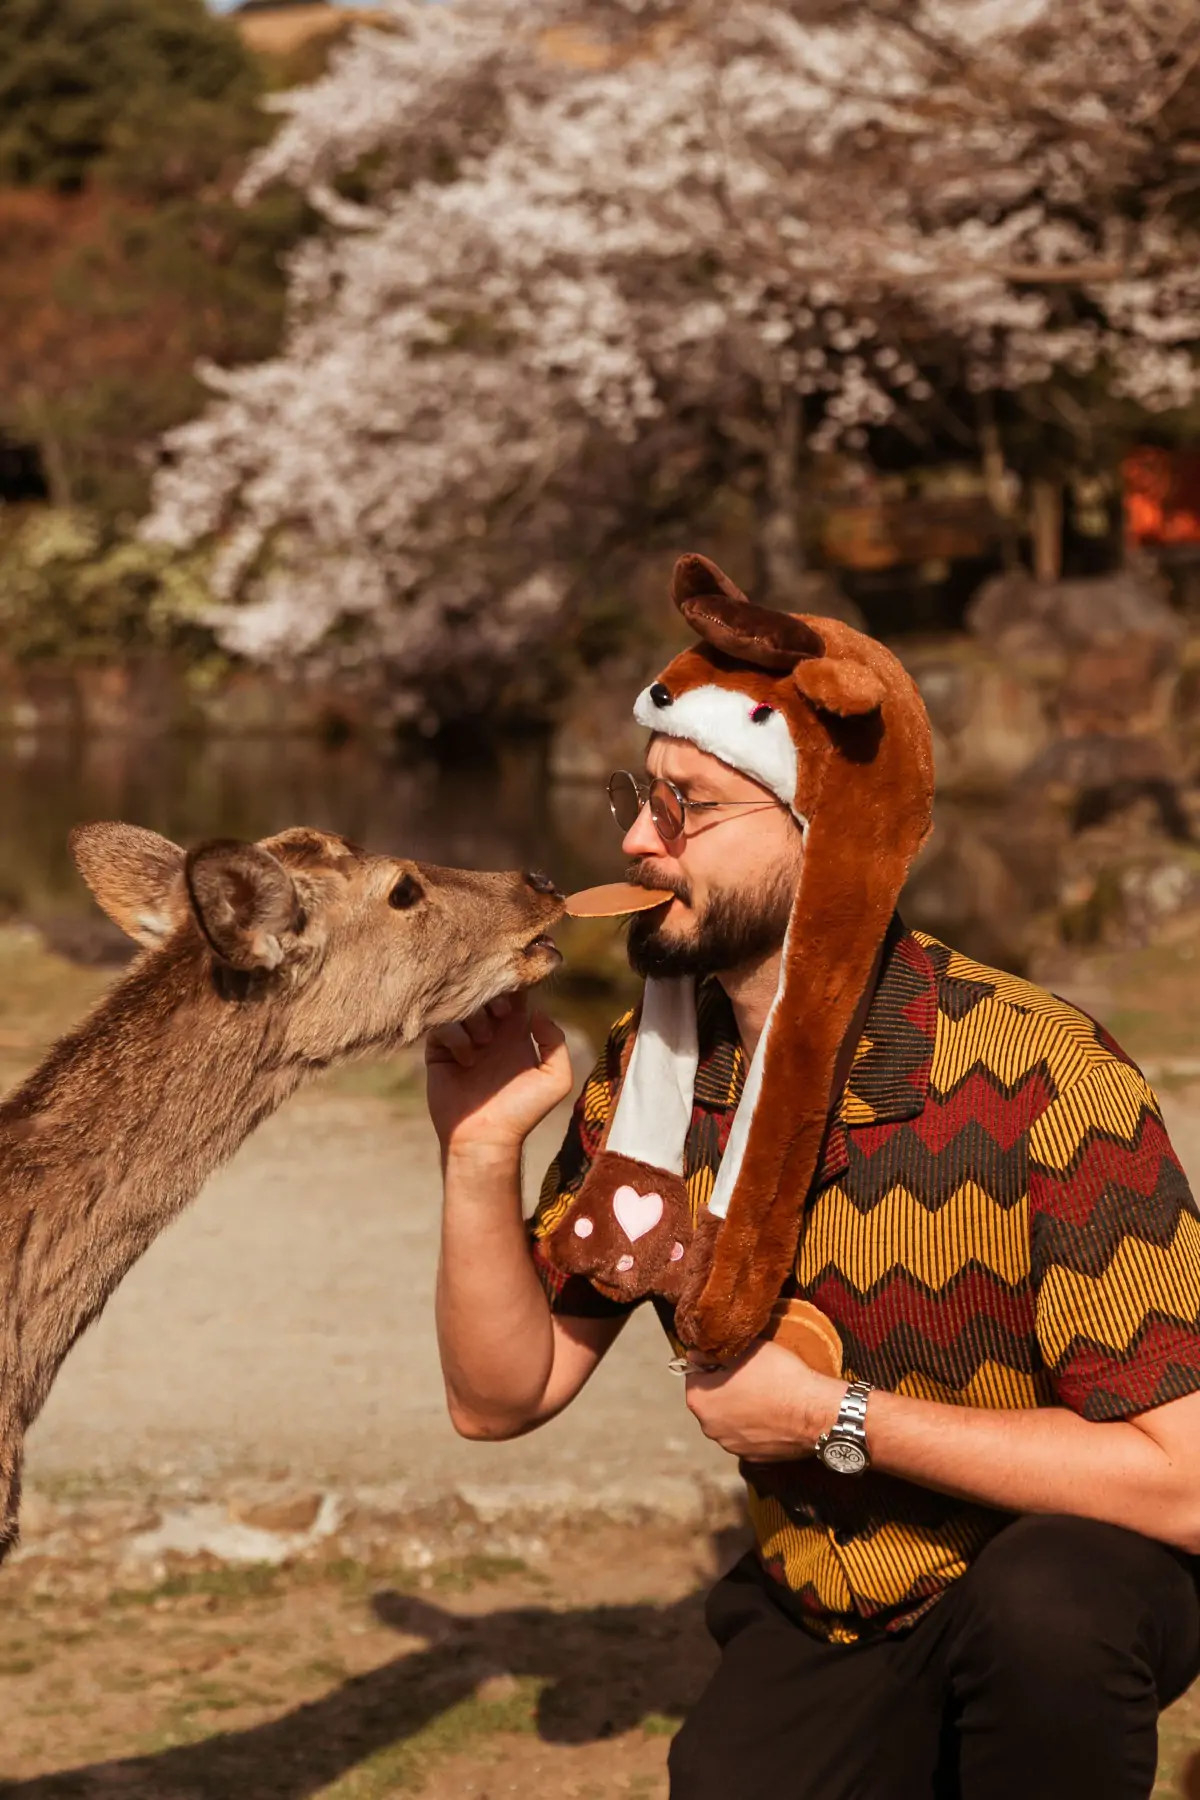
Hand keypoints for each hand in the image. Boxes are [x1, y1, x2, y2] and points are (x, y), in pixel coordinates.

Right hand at [425, 992, 572, 1156]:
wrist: (486, 1139)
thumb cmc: (522, 1112)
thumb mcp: (555, 1080)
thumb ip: (556, 1042)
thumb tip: (537, 1012)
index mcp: (515, 1031)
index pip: (514, 992)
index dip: (515, 984)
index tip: (517, 994)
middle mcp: (489, 1030)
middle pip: (486, 990)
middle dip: (493, 995)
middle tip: (501, 1014)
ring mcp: (464, 1039)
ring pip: (462, 1004)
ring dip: (475, 1018)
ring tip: (485, 1043)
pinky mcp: (440, 1051)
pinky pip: (442, 1025)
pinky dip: (456, 1036)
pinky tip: (466, 1059)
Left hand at [684, 1340, 845, 1461]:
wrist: (814, 1411)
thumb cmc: (778, 1375)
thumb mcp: (745, 1351)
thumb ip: (714, 1354)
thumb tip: (693, 1356)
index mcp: (700, 1401)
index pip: (694, 1377)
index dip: (712, 1366)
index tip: (730, 1362)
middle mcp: (710, 1428)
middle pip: (710, 1402)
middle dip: (723, 1390)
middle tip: (748, 1376)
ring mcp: (732, 1446)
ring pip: (729, 1421)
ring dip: (739, 1410)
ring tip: (764, 1396)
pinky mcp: (753, 1458)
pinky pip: (748, 1437)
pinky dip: (755, 1427)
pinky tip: (773, 1415)